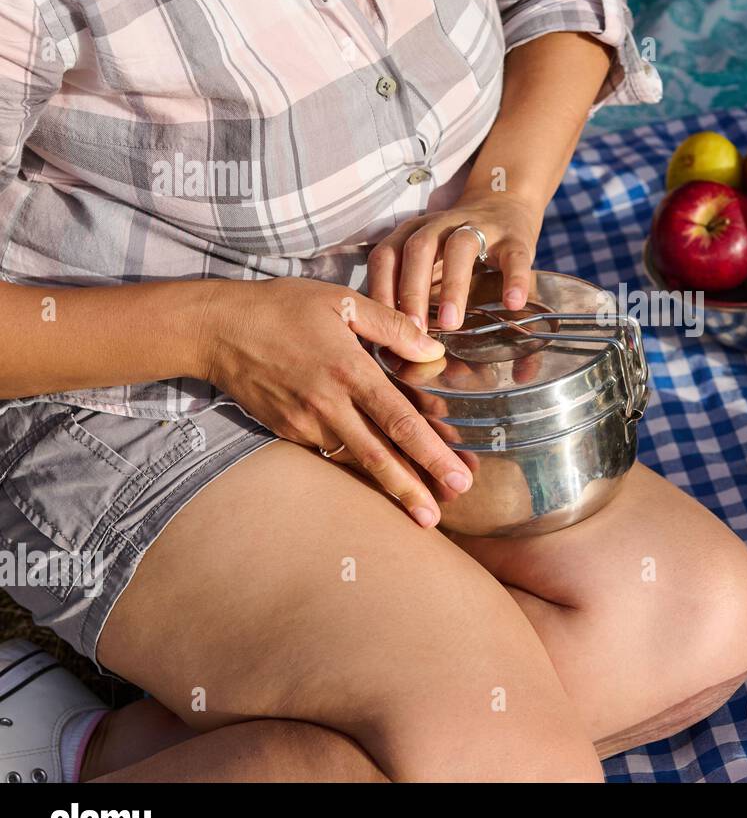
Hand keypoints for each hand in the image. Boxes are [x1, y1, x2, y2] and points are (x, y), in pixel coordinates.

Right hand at [201, 277, 472, 527]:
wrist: (216, 329)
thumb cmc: (283, 308)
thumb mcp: (342, 301)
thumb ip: (392, 325)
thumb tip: (433, 350)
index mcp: (350, 371)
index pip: (400, 420)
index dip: (432, 452)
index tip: (459, 477)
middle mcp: (329, 405)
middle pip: (380, 456)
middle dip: (413, 489)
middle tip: (439, 516)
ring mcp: (306, 423)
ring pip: (357, 462)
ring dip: (390, 486)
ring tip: (422, 510)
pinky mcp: (288, 432)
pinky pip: (332, 454)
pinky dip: (360, 468)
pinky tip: (384, 480)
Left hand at [367, 192, 542, 331]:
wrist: (504, 204)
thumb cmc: (456, 245)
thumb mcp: (427, 258)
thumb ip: (407, 286)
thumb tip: (388, 337)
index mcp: (414, 232)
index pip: (387, 255)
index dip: (381, 289)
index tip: (383, 326)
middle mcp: (441, 225)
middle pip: (419, 249)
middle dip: (412, 290)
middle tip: (414, 329)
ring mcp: (479, 227)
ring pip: (460, 248)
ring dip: (452, 286)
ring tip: (451, 323)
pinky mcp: (513, 238)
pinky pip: (513, 257)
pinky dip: (514, 279)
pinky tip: (512, 302)